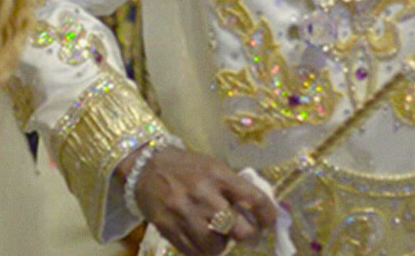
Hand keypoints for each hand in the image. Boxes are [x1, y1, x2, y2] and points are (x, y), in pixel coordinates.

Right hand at [120, 146, 278, 255]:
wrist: (145, 167)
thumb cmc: (186, 167)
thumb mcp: (213, 167)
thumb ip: (234, 186)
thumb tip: (259, 211)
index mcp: (218, 175)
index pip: (255, 199)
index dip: (269, 216)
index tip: (269, 222)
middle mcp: (203, 194)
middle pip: (239, 230)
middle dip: (250, 238)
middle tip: (249, 238)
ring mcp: (184, 213)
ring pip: (216, 246)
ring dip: (222, 245)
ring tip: (219, 238)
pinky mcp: (168, 228)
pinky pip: (194, 252)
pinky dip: (203, 251)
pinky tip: (203, 242)